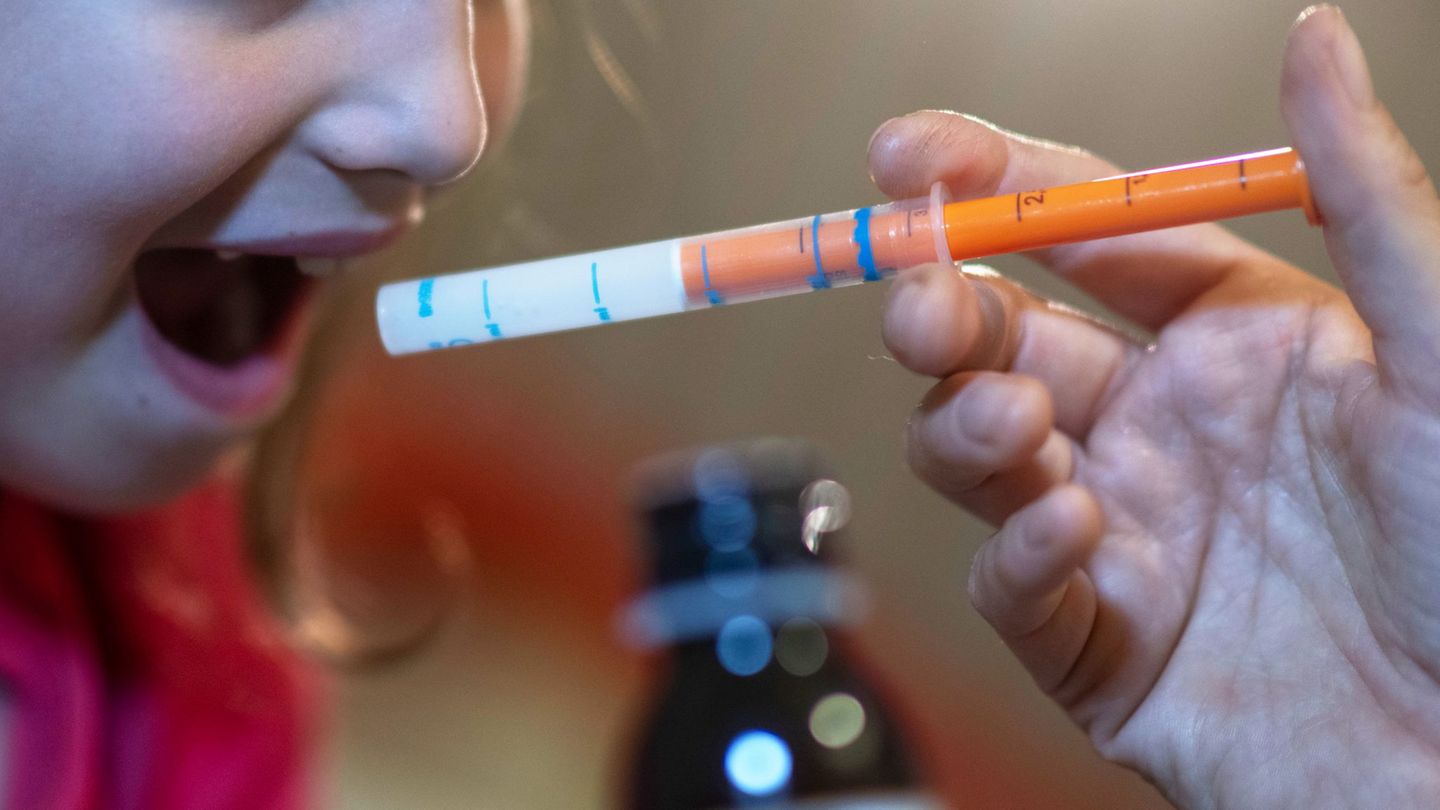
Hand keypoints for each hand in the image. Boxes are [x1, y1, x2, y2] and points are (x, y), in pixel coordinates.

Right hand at [869, 7, 1439, 807]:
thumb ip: (1362, 192)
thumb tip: (1314, 35)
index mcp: (1233, 338)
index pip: (1081, 232)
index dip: (989, 186)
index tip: (909, 155)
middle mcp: (1163, 426)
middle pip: (1000, 337)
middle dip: (942, 307)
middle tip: (923, 301)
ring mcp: (1122, 533)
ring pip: (975, 454)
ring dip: (966, 424)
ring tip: (1010, 423)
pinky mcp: (1097, 642)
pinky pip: (1015, 583)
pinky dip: (1020, 550)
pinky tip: (1074, 530)